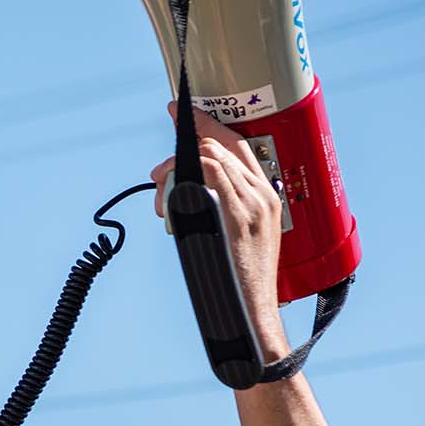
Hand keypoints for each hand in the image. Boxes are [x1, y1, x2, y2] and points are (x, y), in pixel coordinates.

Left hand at [151, 101, 288, 355]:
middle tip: (157, 170)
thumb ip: (218, 205)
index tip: (178, 112)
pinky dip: (186, 172)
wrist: (253, 313)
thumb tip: (183, 187)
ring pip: (209, 156)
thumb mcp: (237, 234)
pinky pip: (210, 176)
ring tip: (159, 193)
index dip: (206, 124)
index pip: (237, 144)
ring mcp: (251, 204)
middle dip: (183, 141)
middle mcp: (262, 194)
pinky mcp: (237, 217)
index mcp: (266, 195)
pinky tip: (171, 189)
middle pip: (221, 144)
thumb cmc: (240, 278)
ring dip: (174, 167)